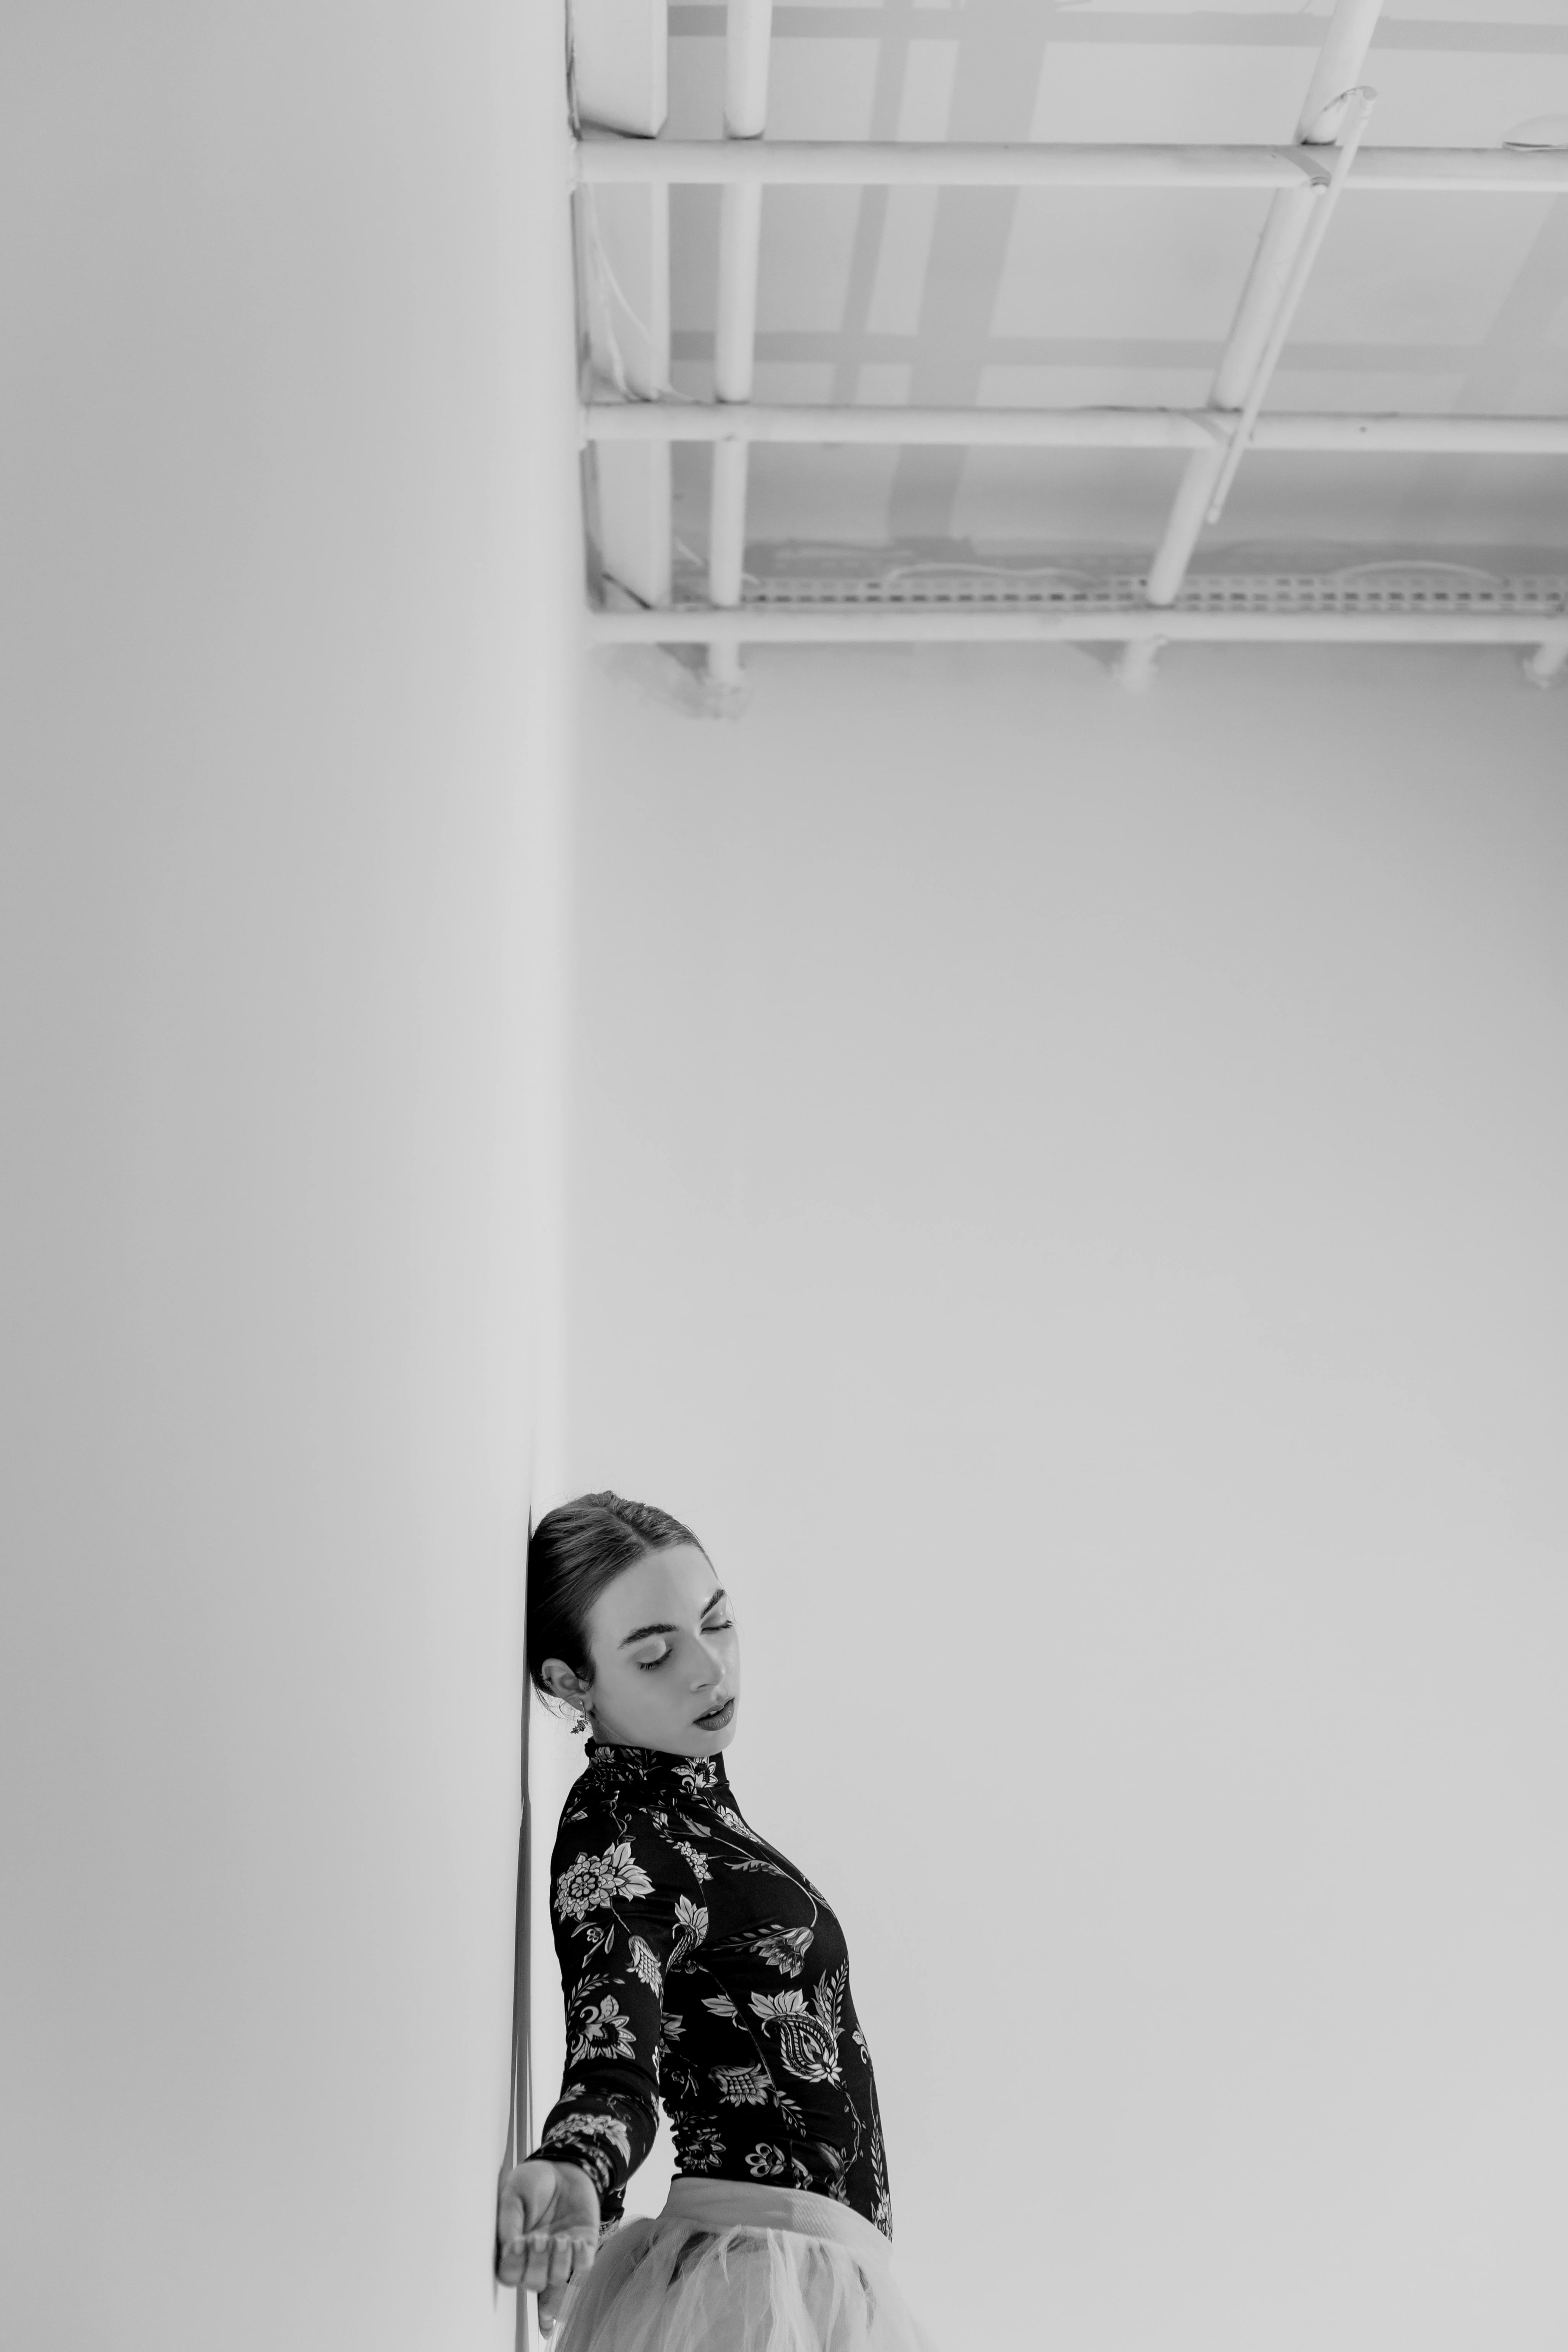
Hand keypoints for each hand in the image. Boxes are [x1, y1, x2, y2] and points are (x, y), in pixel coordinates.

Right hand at [496, 2158, 599, 2334]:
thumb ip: (508, 2221)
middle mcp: (537, 2257)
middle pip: (534, 2283)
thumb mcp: (514, 2193)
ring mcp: (560, 2254)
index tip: (518, 2243)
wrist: (563, 2167)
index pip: (509, 2275)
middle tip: (540, 2238)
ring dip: (559, 2262)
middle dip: (537, 2265)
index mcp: (515, 2247)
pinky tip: (575, 2239)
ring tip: (561, 2238)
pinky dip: (580, 2259)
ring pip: (558, 2279)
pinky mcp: (582, 2247)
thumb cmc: (534, 2181)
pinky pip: (583, 2267)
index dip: (514, 2267)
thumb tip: (508, 2251)